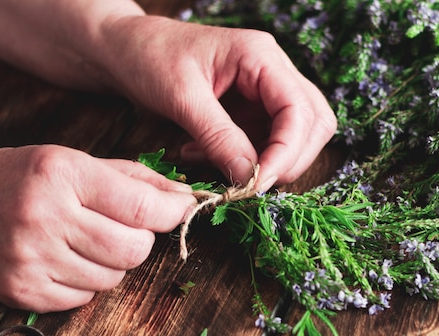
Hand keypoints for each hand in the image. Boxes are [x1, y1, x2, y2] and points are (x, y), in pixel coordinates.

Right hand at [0, 145, 195, 311]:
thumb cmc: (14, 178)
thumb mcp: (70, 161)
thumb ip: (131, 178)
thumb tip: (183, 195)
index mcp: (62, 175)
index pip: (140, 206)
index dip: (172, 211)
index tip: (181, 209)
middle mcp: (46, 218)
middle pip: (133, 249)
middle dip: (142, 240)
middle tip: (126, 227)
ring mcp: (32, 259)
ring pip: (113, 278)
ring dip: (114, 262)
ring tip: (86, 240)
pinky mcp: (22, 292)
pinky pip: (84, 299)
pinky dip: (87, 282)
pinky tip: (65, 259)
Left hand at [99, 17, 336, 188]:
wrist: (125, 49)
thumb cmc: (149, 57)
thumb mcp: (181, 97)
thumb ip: (218, 136)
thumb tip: (248, 177)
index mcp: (261, 56)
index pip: (300, 111)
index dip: (286, 153)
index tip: (257, 184)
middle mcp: (273, 71)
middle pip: (313, 123)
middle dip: (289, 160)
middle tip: (251, 183)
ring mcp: (265, 91)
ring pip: (296, 136)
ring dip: (267, 162)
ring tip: (222, 168)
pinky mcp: (252, 109)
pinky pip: (266, 141)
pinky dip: (245, 159)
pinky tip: (207, 156)